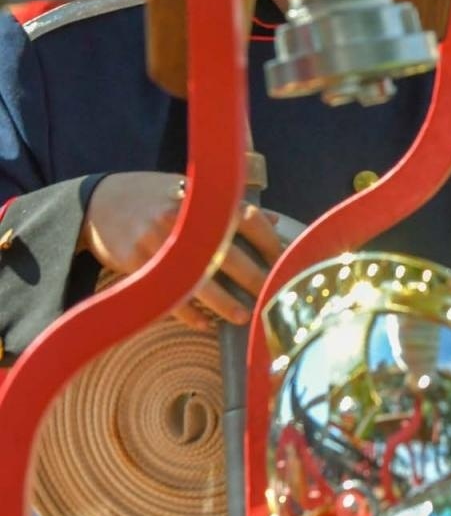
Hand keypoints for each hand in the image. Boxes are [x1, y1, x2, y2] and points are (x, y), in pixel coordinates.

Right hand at [78, 172, 286, 330]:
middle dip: (255, 279)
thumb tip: (274, 221)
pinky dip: (186, 311)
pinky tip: (204, 324)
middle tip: (272, 298)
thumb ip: (231, 207)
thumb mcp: (194, 191)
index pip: (250, 221)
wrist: (99, 202)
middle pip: (228, 254)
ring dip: (224, 302)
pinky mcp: (136, 262)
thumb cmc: (157, 196)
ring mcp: (159, 241)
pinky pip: (166, 292)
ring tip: (243, 317)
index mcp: (203, 200)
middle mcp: (184, 220)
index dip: (272, 244)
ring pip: (198, 278)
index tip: (286, 264)